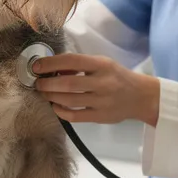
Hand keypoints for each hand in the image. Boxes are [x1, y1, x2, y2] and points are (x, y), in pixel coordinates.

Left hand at [32, 54, 160, 125]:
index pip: (71, 61)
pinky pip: (75, 116)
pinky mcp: (100, 117)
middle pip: (68, 84)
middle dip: (47, 83)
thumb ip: (81, 65)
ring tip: (44, 93)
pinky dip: (61, 111)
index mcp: (102, 65)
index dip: (51, 63)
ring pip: (69, 100)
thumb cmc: (117, 77)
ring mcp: (102, 101)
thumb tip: (53, 68)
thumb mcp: (103, 64)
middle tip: (38, 83)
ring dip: (51, 96)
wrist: (140, 96)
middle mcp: (102, 82)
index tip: (37, 66)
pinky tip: (56, 106)